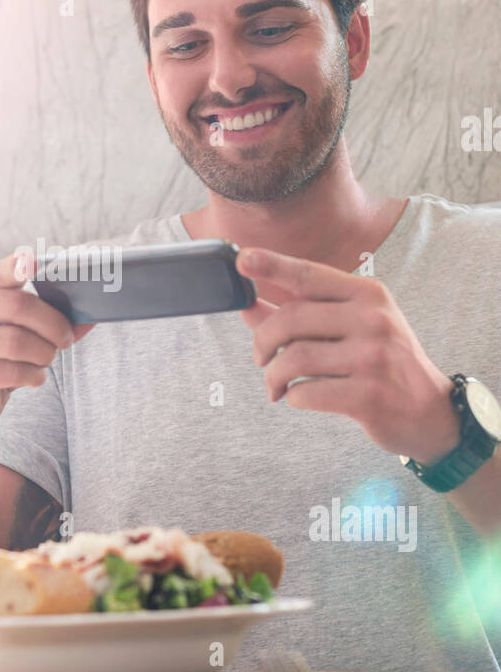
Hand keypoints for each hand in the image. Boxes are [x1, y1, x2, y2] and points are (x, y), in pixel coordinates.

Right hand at [0, 248, 95, 429]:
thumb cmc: (2, 355)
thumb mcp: (23, 330)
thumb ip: (53, 319)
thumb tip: (90, 317)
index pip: (0, 272)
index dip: (16, 266)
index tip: (34, 262)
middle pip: (17, 306)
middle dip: (52, 324)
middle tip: (65, 339)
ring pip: (15, 341)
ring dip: (44, 353)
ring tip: (47, 359)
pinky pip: (10, 372)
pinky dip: (32, 375)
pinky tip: (35, 377)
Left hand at [235, 247, 461, 463]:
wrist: (430, 412)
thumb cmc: (383, 363)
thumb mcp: (351, 329)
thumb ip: (301, 316)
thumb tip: (247, 306)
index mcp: (368, 295)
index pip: (310, 275)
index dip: (273, 265)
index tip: (242, 259)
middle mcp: (373, 320)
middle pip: (291, 319)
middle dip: (262, 341)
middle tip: (260, 358)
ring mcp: (373, 357)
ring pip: (294, 358)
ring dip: (273, 375)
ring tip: (275, 385)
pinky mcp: (369, 395)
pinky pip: (307, 392)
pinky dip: (292, 397)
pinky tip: (297, 398)